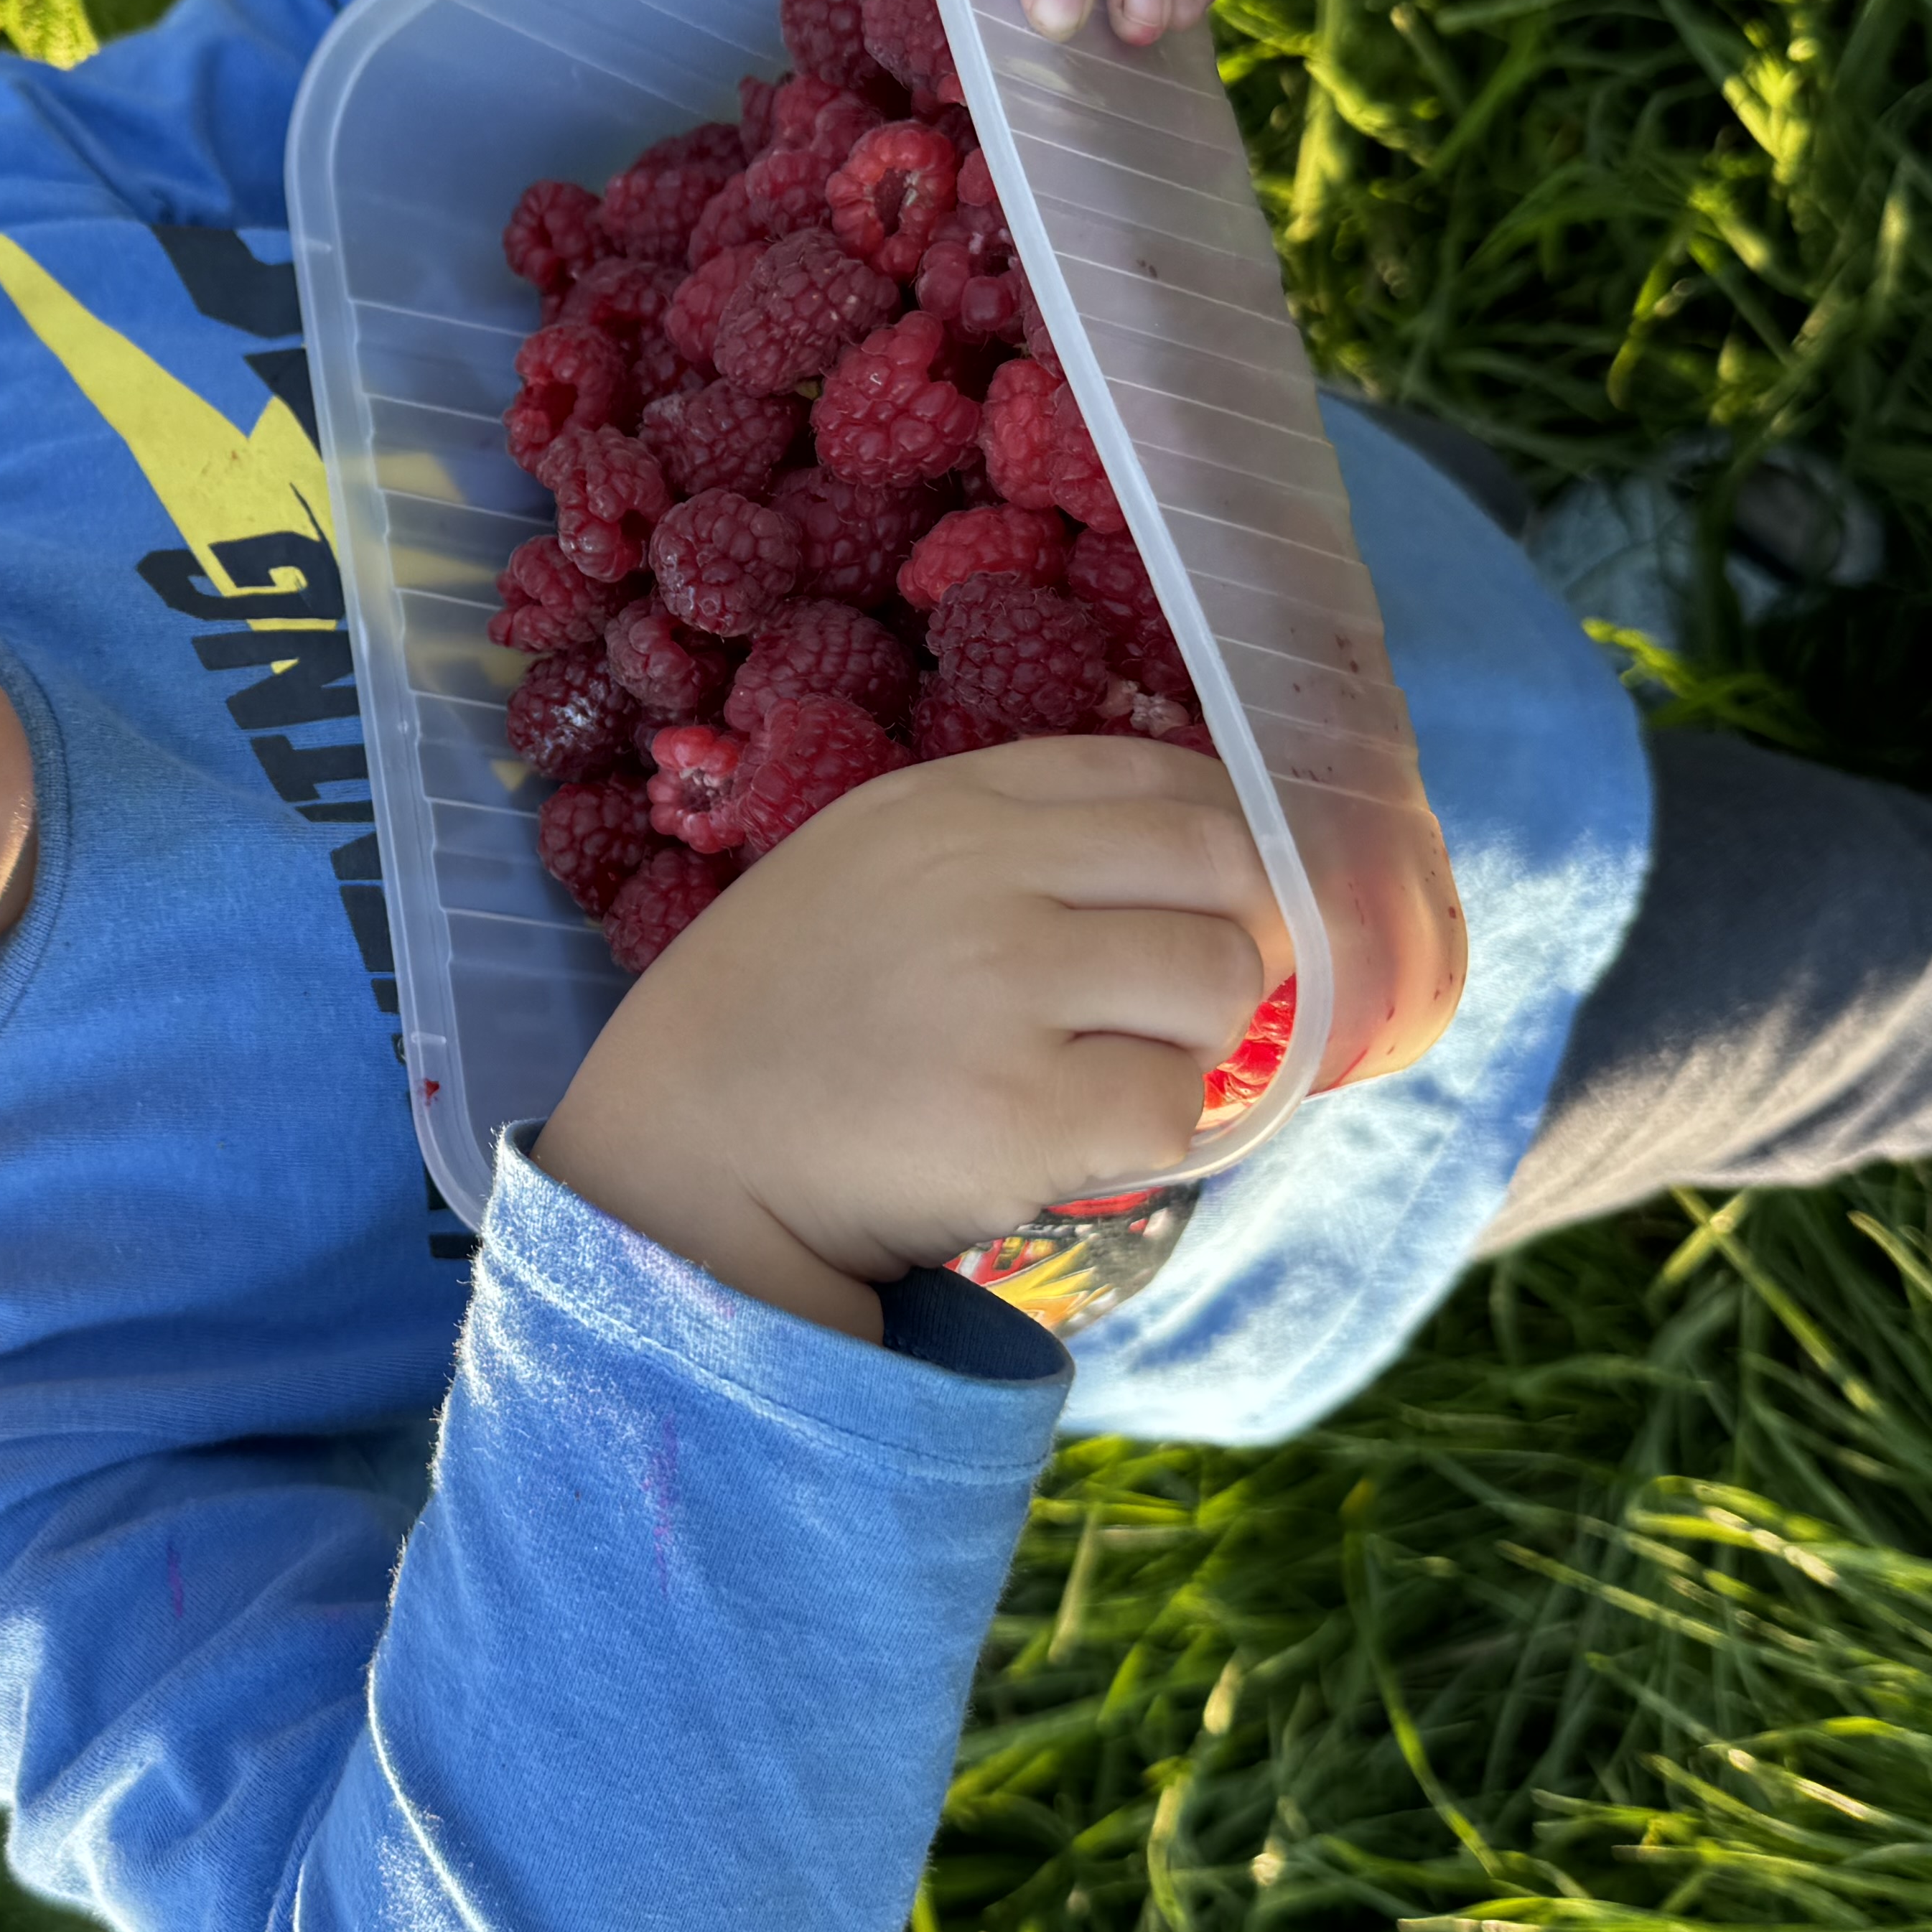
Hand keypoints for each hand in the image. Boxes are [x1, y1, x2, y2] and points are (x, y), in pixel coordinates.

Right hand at [534, 739, 1292, 1343]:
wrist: (685, 1156)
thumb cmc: (787, 1020)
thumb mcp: (869, 869)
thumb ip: (1008, 846)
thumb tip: (1198, 866)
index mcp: (945, 804)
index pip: (1161, 776)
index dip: (1232, 834)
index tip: (1230, 897)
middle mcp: (979, 875)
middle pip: (1223, 864)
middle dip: (1246, 936)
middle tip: (1195, 1000)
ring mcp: (1002, 989)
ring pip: (1216, 984)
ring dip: (1194, 1043)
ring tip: (1108, 1073)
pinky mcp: (1022, 1112)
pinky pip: (1171, 1108)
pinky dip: (1143, 1138)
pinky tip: (1066, 1143)